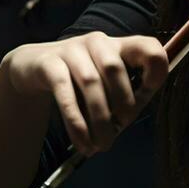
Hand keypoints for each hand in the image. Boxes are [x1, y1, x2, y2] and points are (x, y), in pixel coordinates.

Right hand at [0, 31, 168, 155]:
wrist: (32, 69)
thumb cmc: (78, 80)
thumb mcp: (105, 85)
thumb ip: (125, 98)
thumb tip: (128, 120)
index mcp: (119, 46)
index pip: (148, 46)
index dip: (156, 70)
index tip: (148, 94)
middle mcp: (97, 42)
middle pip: (115, 68)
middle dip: (122, 103)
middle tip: (120, 128)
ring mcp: (71, 50)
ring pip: (90, 83)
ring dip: (99, 119)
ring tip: (101, 145)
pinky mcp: (49, 64)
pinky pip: (65, 93)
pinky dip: (76, 122)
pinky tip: (82, 141)